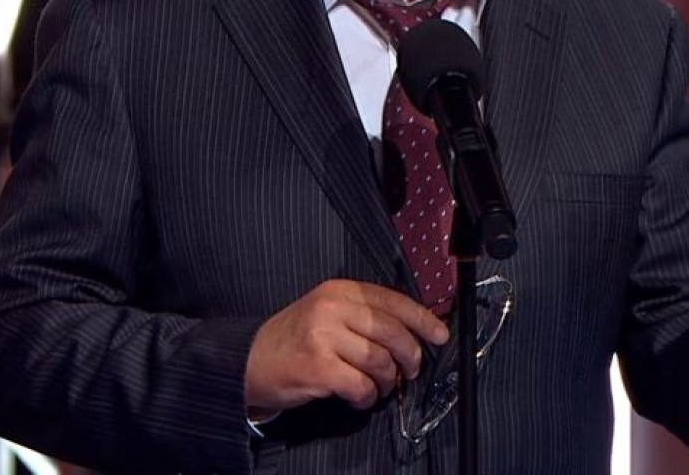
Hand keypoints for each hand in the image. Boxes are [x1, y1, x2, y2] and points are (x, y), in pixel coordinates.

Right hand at [245, 279, 449, 413]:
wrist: (248, 361)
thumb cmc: (294, 339)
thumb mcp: (327, 312)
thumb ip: (364, 315)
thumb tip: (412, 332)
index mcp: (339, 290)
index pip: (393, 301)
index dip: (422, 319)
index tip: (440, 335)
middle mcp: (333, 308)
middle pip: (392, 332)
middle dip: (410, 356)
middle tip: (411, 370)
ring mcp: (324, 337)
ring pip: (380, 361)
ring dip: (387, 381)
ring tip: (380, 386)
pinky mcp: (319, 368)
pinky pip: (361, 386)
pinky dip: (366, 397)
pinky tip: (359, 398)